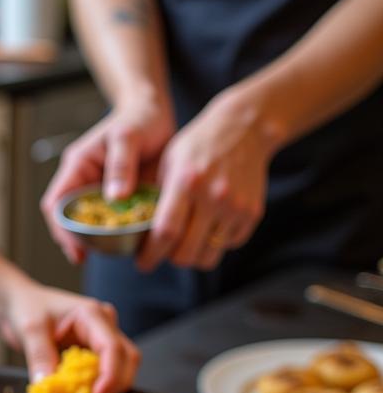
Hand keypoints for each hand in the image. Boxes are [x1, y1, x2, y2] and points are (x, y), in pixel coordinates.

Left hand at [0, 280, 140, 392]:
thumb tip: (47, 385)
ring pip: (121, 367)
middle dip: (115, 385)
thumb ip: (40, 356)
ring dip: (109, 388)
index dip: (110, 375)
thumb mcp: (30, 329)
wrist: (19, 303)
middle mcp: (103, 325)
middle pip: (126, 358)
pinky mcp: (93, 351)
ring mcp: (101, 338)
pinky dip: (98, 387)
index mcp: (91, 314)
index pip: (112, 346)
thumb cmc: (27, 307)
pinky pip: (105, 372)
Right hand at [41, 99, 174, 264]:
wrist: (157, 113)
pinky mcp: (121, 201)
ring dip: (98, 242)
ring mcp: (102, 194)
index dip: (61, 228)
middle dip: (77, 242)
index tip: (75, 246)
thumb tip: (114, 198)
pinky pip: (115, 224)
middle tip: (89, 257)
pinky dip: (120, 236)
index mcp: (77, 168)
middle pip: (70, 221)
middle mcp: (85, 184)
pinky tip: (130, 246)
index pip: (56, 204)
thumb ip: (121, 164)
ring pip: (92, 226)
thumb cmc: (139, 117)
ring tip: (111, 254)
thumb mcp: (129, 135)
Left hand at [137, 89, 278, 271]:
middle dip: (169, 259)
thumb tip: (140, 233)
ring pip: (207, 257)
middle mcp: (213, 197)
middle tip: (162, 253)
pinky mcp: (252, 213)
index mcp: (186, 182)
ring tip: (183, 245)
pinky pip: (228, 246)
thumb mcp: (168, 163)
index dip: (150, 255)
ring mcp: (235, 207)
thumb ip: (157, 198)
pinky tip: (206, 230)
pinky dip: (214, 245)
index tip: (142, 263)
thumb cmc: (198, 145)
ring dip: (192, 257)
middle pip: (186, 253)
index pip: (165, 233)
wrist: (245, 129)